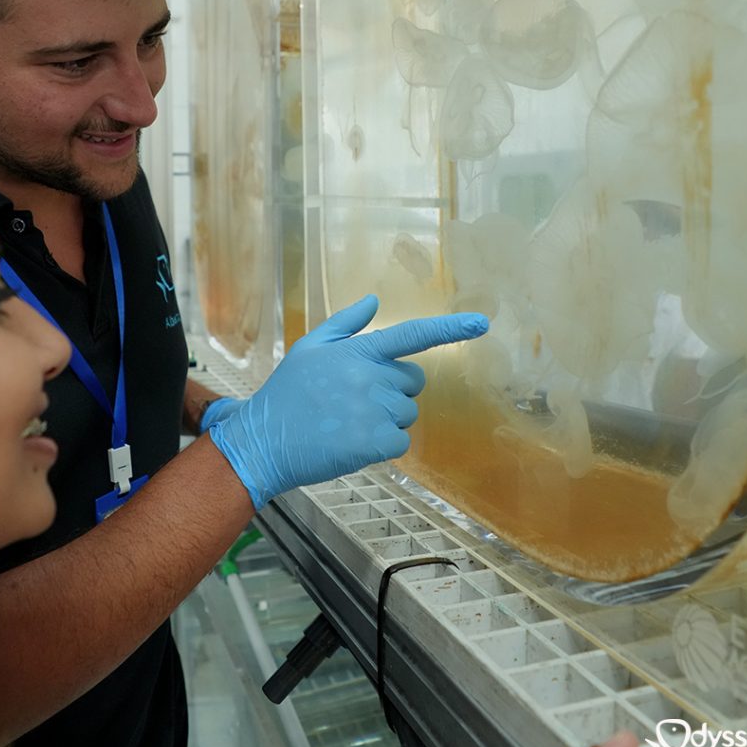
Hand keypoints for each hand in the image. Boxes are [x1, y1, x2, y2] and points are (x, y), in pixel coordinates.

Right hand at [208, 294, 487, 508]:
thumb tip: (374, 300)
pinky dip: (382, 446)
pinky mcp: (374, 442)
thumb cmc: (286, 393)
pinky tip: (351, 442)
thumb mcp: (309, 348)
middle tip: (355, 401)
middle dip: (393, 390)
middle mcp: (370, 377)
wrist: (264, 440)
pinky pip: (400, 442)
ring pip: (406, 414)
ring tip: (346, 423)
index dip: (450, 328)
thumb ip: (345, 324)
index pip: (412, 334)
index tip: (482, 323)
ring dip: (385, 420)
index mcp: (357, 351)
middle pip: (413, 382)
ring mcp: (374, 410)